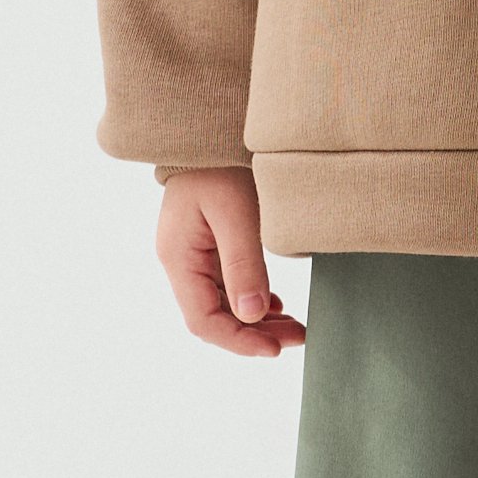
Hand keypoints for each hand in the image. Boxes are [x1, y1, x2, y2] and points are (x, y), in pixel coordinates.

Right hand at [156, 166, 306, 356]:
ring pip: (223, 305)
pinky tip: (276, 304)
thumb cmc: (222, 164)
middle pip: (214, 317)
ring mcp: (194, 255)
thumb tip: (252, 315)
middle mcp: (181, 262)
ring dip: (257, 321)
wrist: (212, 127)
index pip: (203, 320)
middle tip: (299, 337)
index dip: (238, 342)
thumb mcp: (237, 212)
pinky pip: (228, 287)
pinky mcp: (210, 246)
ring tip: (295, 327)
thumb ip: (243, 264)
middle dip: (254, 335)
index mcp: (179, 257)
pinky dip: (253, 301)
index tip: (275, 350)